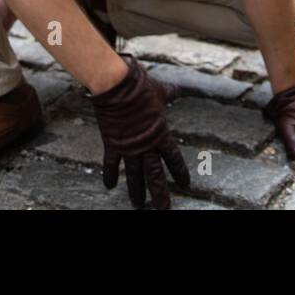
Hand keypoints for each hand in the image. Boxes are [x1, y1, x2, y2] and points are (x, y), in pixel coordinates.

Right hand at [90, 56, 189, 208]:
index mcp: (161, 134)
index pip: (173, 158)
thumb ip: (173, 93)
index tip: (185, 185)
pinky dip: (109, 175)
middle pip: (154, 175)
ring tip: (138, 205)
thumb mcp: (162, 91)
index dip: (179, 172)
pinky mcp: (112, 144)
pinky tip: (109, 186)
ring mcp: (128, 146)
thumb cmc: (141, 87)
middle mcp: (146, 145)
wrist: (117, 85)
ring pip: (134, 175)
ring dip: (136, 191)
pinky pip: (111, 164)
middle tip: (164, 209)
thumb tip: (184, 88)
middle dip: (160, 193)